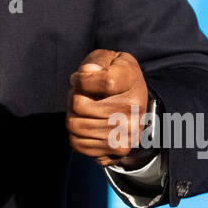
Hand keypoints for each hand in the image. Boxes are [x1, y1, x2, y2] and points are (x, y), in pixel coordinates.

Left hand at [66, 49, 148, 167]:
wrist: (134, 100)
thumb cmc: (114, 75)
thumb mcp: (107, 58)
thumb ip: (95, 62)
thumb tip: (86, 73)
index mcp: (131, 79)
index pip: (104, 82)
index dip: (81, 80)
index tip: (79, 78)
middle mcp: (133, 108)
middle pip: (79, 105)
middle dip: (72, 98)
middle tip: (81, 95)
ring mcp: (128, 131)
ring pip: (75, 125)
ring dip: (73, 116)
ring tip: (85, 109)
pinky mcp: (119, 149)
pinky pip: (78, 144)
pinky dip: (76, 134)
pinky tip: (88, 124)